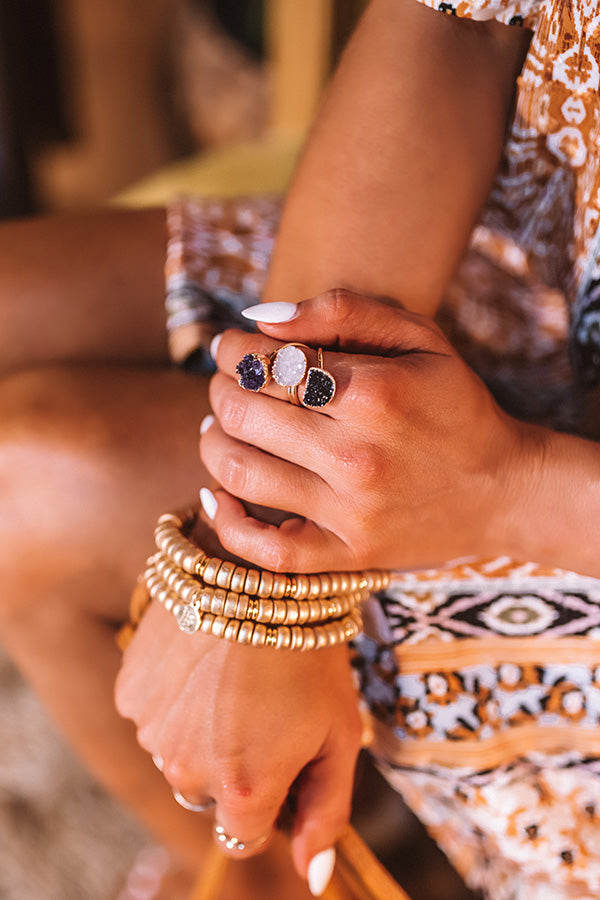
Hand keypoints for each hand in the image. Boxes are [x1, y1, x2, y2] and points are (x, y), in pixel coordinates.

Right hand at [115, 597, 362, 882]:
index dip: (268, 800)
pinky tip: (201, 662)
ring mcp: (152, 733)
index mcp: (244, 792)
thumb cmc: (311, 652)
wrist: (258, 573)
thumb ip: (327, 813)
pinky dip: (172, 701)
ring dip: (197, 734)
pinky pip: (151, 717)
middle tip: (259, 708)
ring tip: (230, 678)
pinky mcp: (130, 693)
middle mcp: (187, 772)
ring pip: (176, 756)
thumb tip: (312, 878)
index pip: (245, 835)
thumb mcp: (339, 734)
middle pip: (208, 796)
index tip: (281, 755)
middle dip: (232, 769)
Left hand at [202, 289, 542, 572]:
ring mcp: (351, 512)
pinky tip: (217, 495)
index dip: (232, 349)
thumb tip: (261, 319)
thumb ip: (343, 312)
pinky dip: (227, 523)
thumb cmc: (455, 405)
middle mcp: (357, 456)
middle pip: (242, 412)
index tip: (230, 347)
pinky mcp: (349, 555)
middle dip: (220, 388)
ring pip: (239, 472)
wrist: (504, 488)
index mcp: (374, 394)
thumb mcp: (421, 338)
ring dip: (213, 441)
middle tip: (225, 383)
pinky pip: (266, 551)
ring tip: (220, 426)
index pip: (265, 363)